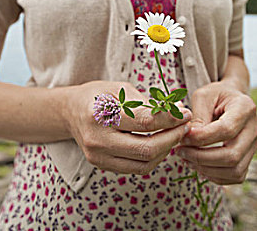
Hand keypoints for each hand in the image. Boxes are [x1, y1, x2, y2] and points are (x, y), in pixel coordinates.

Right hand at [66, 81, 191, 174]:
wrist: (71, 112)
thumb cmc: (98, 96)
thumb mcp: (120, 89)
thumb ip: (147, 103)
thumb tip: (177, 112)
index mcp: (99, 114)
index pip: (144, 122)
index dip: (170, 119)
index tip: (185, 113)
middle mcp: (97, 139)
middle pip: (146, 149)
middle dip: (172, 138)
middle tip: (184, 127)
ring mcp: (98, 156)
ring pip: (144, 163)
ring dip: (166, 150)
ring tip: (174, 134)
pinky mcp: (102, 166)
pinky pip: (136, 168)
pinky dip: (153, 158)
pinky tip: (160, 144)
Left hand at [174, 81, 256, 184]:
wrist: (230, 99)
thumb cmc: (214, 96)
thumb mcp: (202, 96)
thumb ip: (197, 117)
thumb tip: (189, 139)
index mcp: (245, 107)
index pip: (226, 130)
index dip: (202, 138)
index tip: (182, 138)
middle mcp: (255, 128)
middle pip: (232, 155)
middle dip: (201, 158)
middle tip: (180, 151)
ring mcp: (254, 144)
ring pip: (235, 170)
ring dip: (206, 169)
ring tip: (187, 159)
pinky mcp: (250, 157)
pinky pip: (236, 176)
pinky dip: (215, 176)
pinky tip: (198, 165)